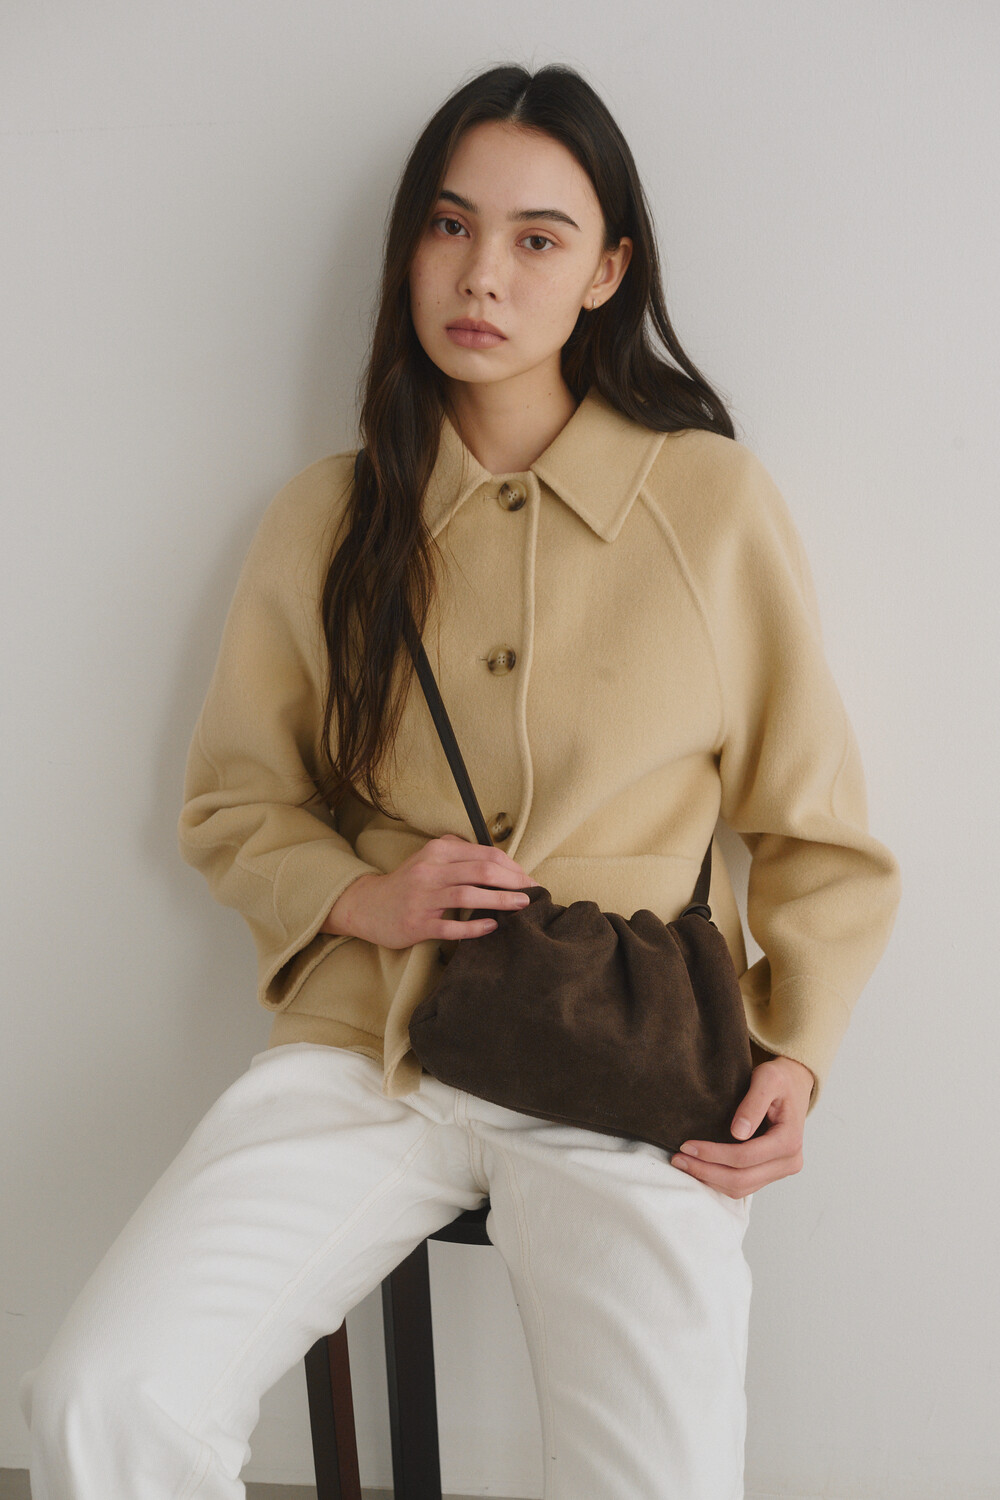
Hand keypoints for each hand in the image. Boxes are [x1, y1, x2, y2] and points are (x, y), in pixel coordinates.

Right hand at [320, 833, 539, 949]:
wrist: (368, 906)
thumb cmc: (407, 882)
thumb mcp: (429, 857)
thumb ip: (458, 851)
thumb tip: (498, 859)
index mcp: (437, 852)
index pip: (484, 854)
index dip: (512, 866)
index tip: (528, 878)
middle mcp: (430, 871)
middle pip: (480, 871)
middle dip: (513, 881)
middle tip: (533, 892)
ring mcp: (422, 898)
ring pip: (468, 896)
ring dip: (499, 900)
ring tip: (521, 906)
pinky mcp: (417, 924)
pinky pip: (450, 926)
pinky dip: (474, 927)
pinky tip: (492, 926)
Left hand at [670, 1055, 814, 1199]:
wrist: (794, 1085)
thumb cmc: (780, 1079)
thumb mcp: (768, 1079)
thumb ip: (754, 1102)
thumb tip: (738, 1132)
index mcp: (789, 1141)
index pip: (745, 1157)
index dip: (713, 1154)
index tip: (687, 1145)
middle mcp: (789, 1162)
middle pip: (741, 1179)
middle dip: (706, 1171)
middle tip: (678, 1159)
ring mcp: (781, 1170)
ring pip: (741, 1188)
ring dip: (710, 1179)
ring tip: (684, 1164)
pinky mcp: (771, 1172)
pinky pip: (743, 1186)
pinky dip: (719, 1180)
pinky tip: (700, 1168)